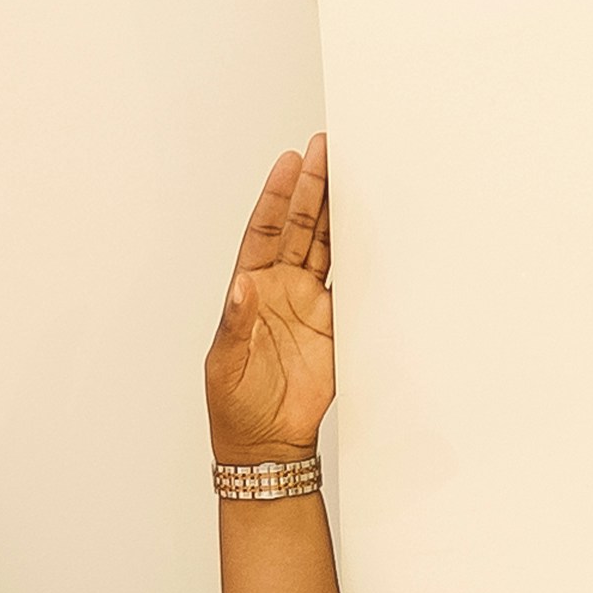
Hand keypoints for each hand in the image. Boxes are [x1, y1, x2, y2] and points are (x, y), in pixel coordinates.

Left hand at [207, 132, 334, 457]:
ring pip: (325, 246)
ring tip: (348, 172)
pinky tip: (368, 226)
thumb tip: (240, 289)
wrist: (267, 442)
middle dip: (311, 188)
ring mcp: (309, 304)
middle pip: (298, 228)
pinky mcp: (335, 324)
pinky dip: (359, 254)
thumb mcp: (224, 366)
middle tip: (325, 149)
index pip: (263, 233)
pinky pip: (350, 281)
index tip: (289, 163)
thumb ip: (236, 325)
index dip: (276, 198)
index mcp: (250, 290)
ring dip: (335, 212)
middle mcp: (280, 289)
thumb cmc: (235, 406)